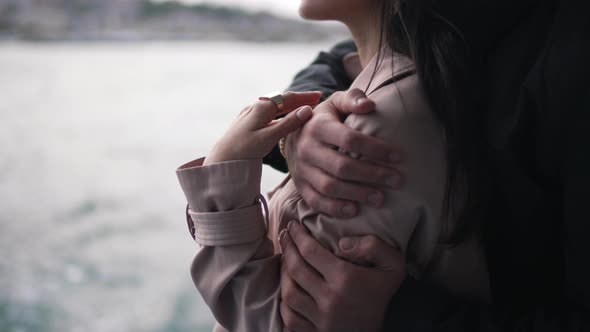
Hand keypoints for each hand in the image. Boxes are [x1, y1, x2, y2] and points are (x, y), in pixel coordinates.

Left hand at [204, 91, 320, 164]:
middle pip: (281, 100)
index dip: (304, 96)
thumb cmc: (244, 149)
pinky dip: (280, 115)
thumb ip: (288, 123)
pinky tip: (283, 120)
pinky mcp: (247, 124)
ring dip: (289, 107)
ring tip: (303, 109)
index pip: (288, 97)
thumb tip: (307, 110)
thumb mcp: (269, 137)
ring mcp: (250, 115)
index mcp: (262, 107)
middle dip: (298, 100)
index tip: (319, 96)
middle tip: (315, 99)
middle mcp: (255, 107)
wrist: (220, 159)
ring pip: (275, 108)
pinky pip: (268, 115)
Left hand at [278, 221, 405, 331]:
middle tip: (285, 236)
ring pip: (289, 292)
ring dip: (283, 273)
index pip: (310, 251)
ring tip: (285, 259)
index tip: (293, 225)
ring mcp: (321, 319)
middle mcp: (330, 299)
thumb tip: (342, 243)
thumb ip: (374, 246)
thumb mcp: (392, 265)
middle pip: (296, 268)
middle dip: (287, 248)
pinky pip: (289, 317)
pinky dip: (284, 302)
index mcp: (346, 279)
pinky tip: (287, 287)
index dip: (298, 235)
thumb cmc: (382, 294)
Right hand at [284, 89, 402, 217]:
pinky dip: (335, 208)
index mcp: (318, 127)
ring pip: (330, 187)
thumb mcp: (335, 103)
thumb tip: (370, 105)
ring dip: (357, 194)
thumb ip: (353, 99)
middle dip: (372, 175)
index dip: (375, 149)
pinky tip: (355, 210)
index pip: (349, 140)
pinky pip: (315, 201)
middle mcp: (307, 149)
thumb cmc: (324, 118)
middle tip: (397, 181)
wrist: (290, 134)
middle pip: (342, 167)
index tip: (398, 156)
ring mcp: (301, 170)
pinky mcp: (299, 186)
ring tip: (381, 199)